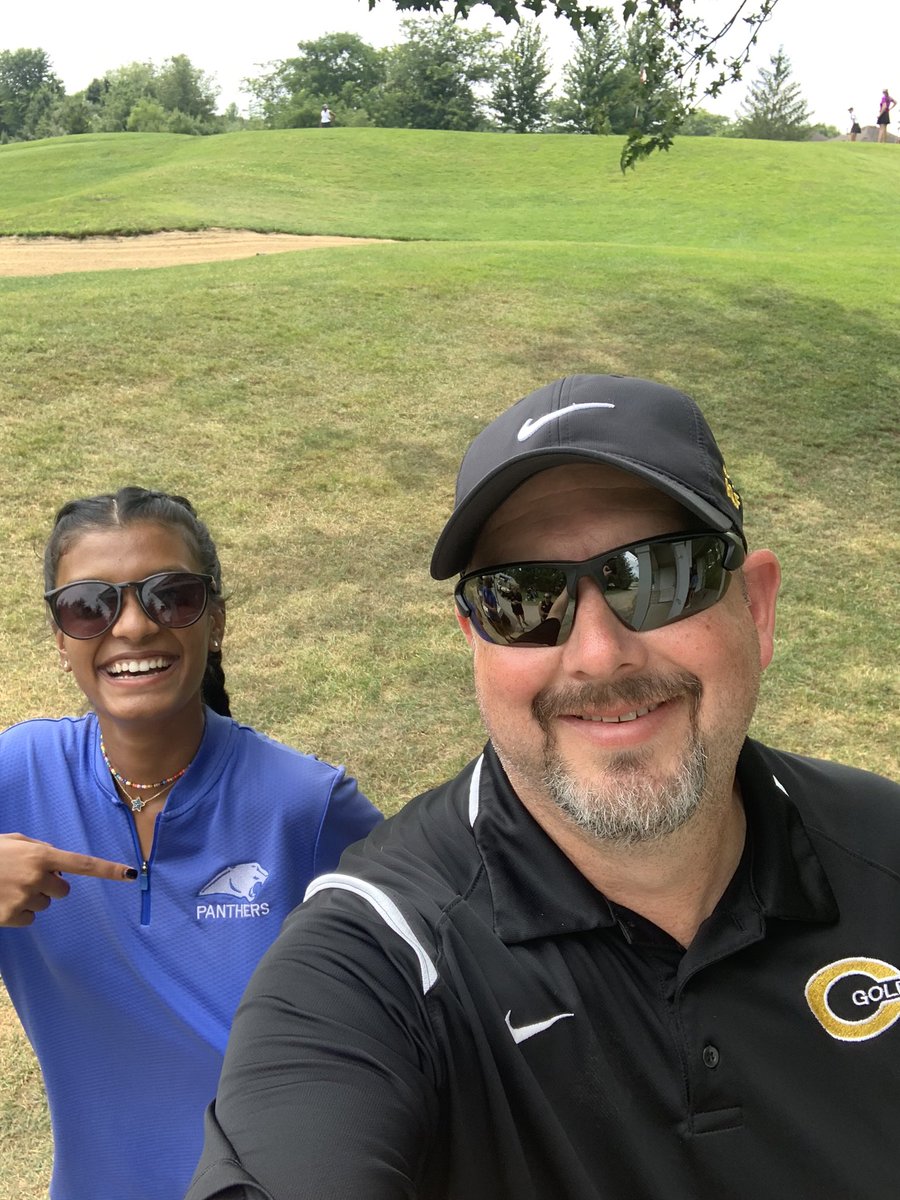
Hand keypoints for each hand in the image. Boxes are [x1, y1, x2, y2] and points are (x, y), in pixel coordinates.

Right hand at [0, 833, 136, 926]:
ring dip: (31, 898)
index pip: (82, 864)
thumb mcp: (16, 842)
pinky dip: (18, 912)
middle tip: (25, 877)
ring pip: (44, 905)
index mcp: (41, 855)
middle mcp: (37, 877)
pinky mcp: (10, 916)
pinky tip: (2, 900)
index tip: (131, 874)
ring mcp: (24, 898)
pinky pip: (29, 919)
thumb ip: (40, 850)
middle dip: (49, 885)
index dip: (108, 870)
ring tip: (7, 886)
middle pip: (62, 890)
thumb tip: (60, 866)